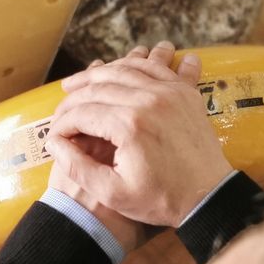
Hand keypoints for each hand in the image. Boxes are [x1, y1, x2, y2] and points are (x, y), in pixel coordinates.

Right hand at [46, 41, 233, 227]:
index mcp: (129, 125)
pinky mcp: (183, 92)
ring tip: (78, 83)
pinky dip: (131, 64)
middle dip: (73, 96)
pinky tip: (115, 68)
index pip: (82, 113)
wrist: (209, 197)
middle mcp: (149, 100)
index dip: (63, 123)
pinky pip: (152, 67)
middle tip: (61, 109)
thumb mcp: (113, 193)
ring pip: (123, 69)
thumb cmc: (161, 199)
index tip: (55, 135)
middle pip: (99, 86)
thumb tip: (54, 143)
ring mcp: (169, 92)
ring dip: (97, 74)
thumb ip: (78, 168)